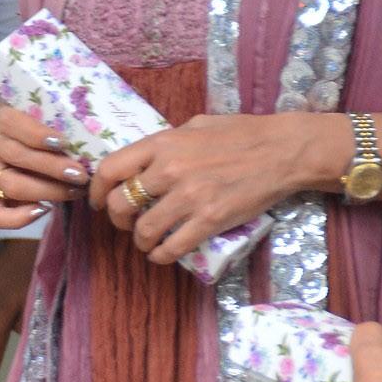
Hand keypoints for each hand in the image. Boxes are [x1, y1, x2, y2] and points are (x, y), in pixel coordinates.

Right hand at [0, 105, 85, 229]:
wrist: (32, 138)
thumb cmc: (50, 121)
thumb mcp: (53, 110)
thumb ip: (62, 114)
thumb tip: (92, 128)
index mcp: (2, 114)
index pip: (11, 122)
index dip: (36, 134)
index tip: (64, 142)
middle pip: (16, 156)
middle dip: (52, 167)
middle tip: (80, 174)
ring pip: (10, 185)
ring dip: (46, 191)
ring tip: (73, 192)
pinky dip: (18, 217)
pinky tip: (44, 209)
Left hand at [93, 111, 322, 267]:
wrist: (283, 151)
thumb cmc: (242, 134)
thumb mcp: (196, 125)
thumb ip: (168, 142)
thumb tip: (146, 158)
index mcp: (163, 143)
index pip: (110, 169)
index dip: (97, 190)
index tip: (99, 200)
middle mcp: (170, 170)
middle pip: (120, 205)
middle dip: (117, 220)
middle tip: (127, 223)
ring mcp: (189, 197)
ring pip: (143, 231)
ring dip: (140, 241)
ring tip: (148, 241)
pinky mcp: (209, 220)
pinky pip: (172, 248)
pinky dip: (161, 256)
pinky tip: (162, 254)